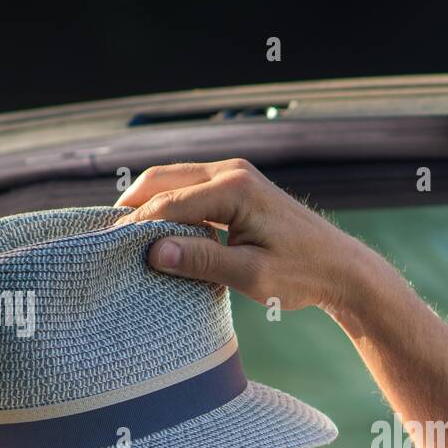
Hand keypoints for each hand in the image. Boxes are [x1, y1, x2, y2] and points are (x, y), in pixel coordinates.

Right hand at [115, 159, 381, 315]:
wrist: (342, 269)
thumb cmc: (303, 274)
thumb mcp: (251, 275)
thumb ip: (202, 260)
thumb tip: (153, 253)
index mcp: (233, 188)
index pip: (168, 203)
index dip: (136, 227)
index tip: (109, 250)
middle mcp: (232, 172)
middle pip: (162, 179)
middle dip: (132, 206)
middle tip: (105, 238)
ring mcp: (236, 176)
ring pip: (174, 181)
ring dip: (149, 205)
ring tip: (124, 236)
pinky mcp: (238, 188)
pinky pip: (191, 190)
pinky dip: (170, 207)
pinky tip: (158, 233)